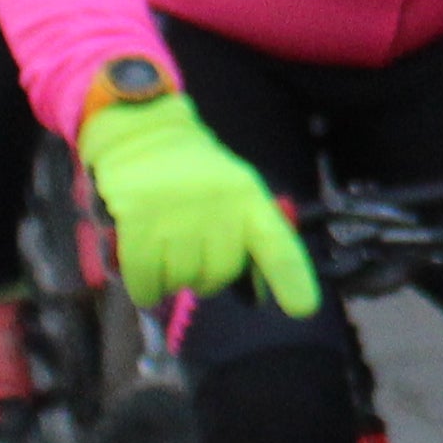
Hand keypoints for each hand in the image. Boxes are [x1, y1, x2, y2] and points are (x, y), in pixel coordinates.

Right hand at [77, 82, 317, 315]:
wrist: (143, 134)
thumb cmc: (192, 176)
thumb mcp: (232, 193)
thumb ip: (247, 237)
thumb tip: (256, 296)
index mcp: (248, 199)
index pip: (277, 245)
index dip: (292, 280)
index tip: (303, 308)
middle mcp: (219, 207)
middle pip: (218, 277)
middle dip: (202, 276)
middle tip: (187, 252)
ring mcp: (178, 214)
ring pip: (180, 282)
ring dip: (168, 280)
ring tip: (162, 252)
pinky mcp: (140, 220)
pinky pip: (146, 280)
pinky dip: (144, 288)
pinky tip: (142, 275)